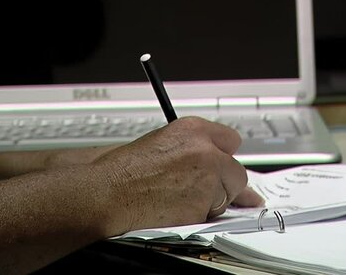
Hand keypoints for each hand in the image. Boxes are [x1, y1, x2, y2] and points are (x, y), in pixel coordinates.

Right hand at [94, 116, 261, 233]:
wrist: (108, 193)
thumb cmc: (123, 170)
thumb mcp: (161, 142)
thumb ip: (193, 148)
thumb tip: (214, 160)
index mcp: (193, 130)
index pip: (231, 140)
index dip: (225, 156)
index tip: (225, 164)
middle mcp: (205, 151)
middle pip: (237, 172)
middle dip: (224, 183)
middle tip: (202, 189)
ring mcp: (207, 180)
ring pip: (226, 197)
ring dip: (210, 202)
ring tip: (177, 198)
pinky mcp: (202, 207)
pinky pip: (211, 216)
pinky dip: (197, 217)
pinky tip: (175, 210)